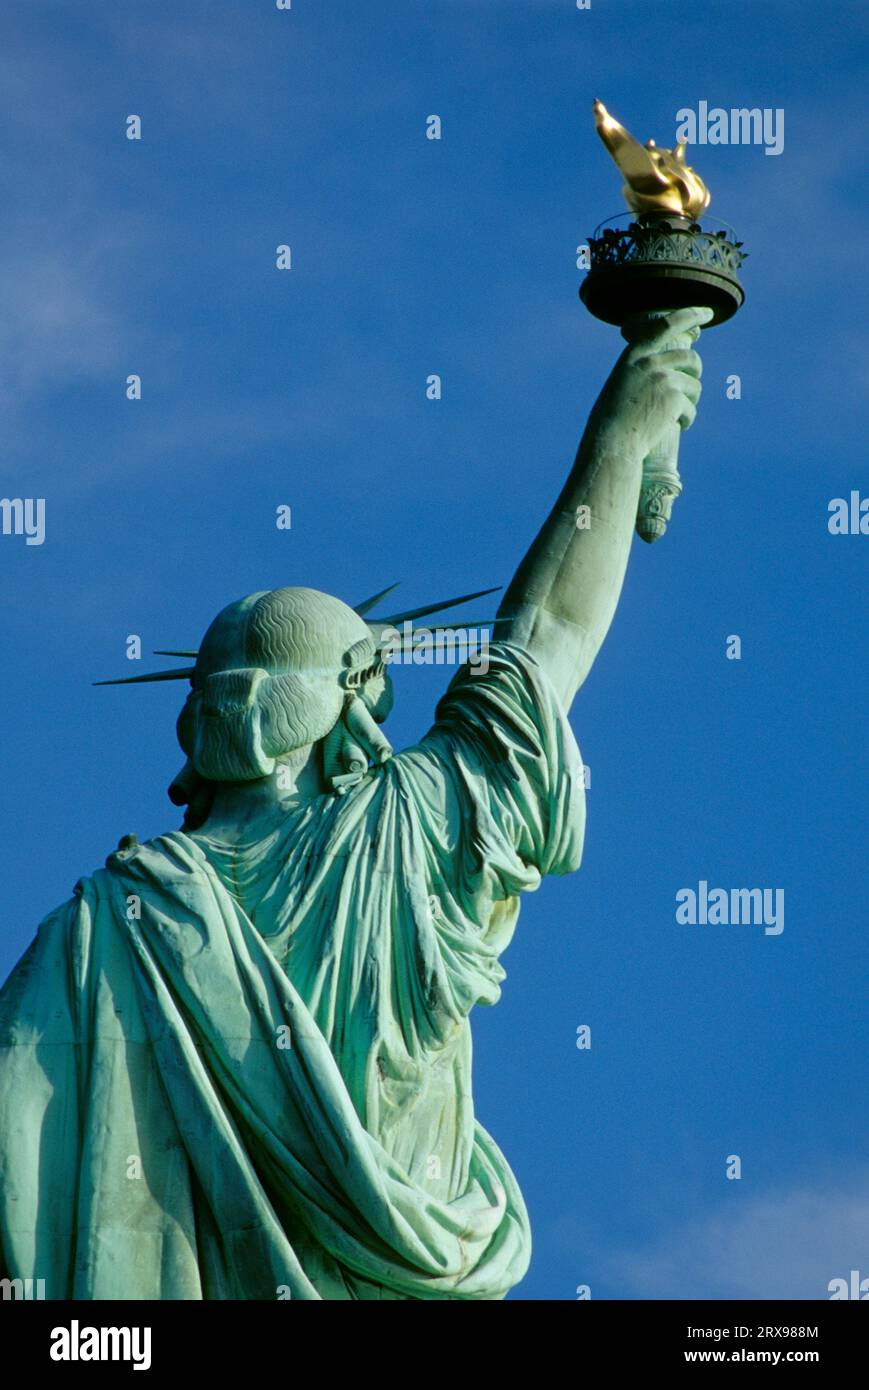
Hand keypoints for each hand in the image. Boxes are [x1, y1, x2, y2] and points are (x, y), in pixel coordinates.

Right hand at [587, 306, 712, 462]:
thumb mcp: (621, 386)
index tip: (707, 313)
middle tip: (691, 389)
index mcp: (634, 355)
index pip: (667, 324)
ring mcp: (664, 379)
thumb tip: (668, 371)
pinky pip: (691, 408)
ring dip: (690, 402)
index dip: (690, 315)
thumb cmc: (612, 422)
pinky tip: (676, 428)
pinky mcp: (675, 399)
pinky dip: (686, 420)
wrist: (612, 444)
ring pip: (694, 386)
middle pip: (691, 359)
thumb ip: (641, 372)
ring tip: (676, 416)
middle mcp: (650, 362)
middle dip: (696, 374)